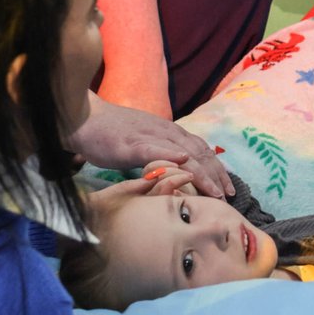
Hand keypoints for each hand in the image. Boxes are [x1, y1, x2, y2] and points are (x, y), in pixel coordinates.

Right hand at [69, 93, 233, 196]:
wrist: (85, 119)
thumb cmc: (112, 134)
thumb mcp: (144, 143)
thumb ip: (161, 154)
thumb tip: (177, 171)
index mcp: (169, 132)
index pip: (201, 150)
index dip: (216, 169)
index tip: (227, 188)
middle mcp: (166, 132)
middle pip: (199, 153)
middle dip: (217, 175)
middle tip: (228, 195)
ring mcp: (150, 136)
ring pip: (183, 153)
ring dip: (202, 172)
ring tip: (215, 191)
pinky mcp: (131, 143)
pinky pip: (154, 148)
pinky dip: (170, 155)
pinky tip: (182, 162)